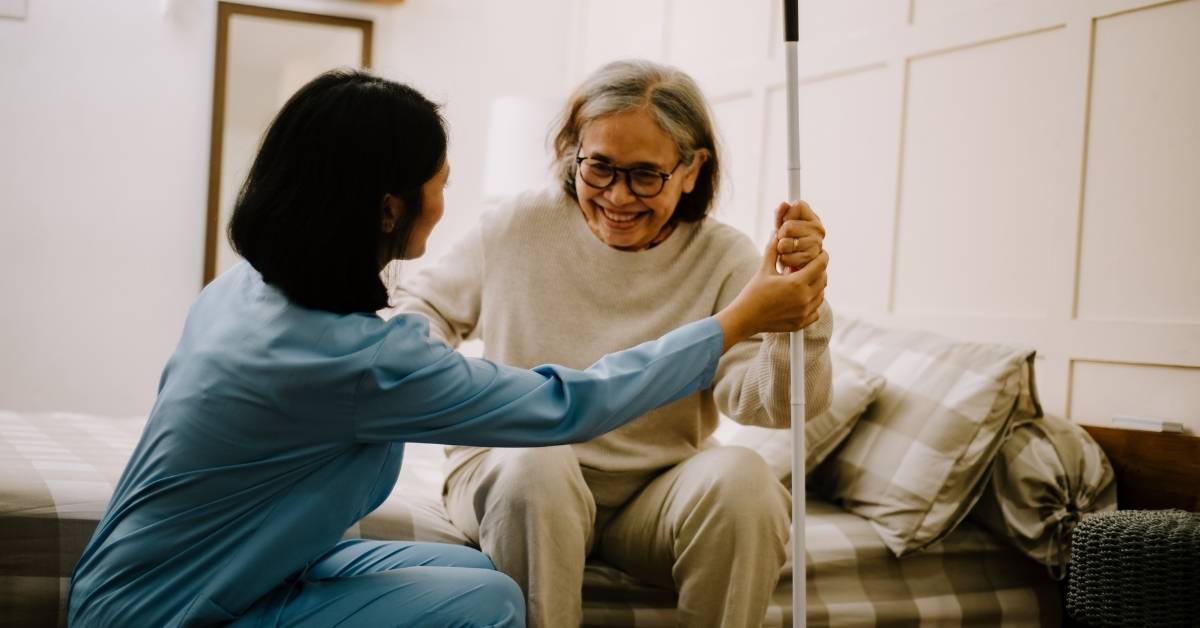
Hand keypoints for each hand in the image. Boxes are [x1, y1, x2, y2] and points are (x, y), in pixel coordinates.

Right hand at [714, 236, 828, 351]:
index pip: (820, 265)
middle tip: (810, 266)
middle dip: (819, 270)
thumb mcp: (764, 269)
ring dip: (816, 286)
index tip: (820, 252)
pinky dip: (812, 303)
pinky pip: (816, 311)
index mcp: (796, 283)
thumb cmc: (753, 293)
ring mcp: (803, 313)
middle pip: (823, 279)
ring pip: (821, 295)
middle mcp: (804, 299)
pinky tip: (801, 298)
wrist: (745, 318)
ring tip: (804, 281)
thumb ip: (773, 250)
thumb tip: (776, 233)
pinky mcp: (801, 323)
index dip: (822, 256)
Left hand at [773, 200, 824, 272]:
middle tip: (785, 240)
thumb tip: (784, 204)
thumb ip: (781, 214)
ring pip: (785, 243)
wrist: (792, 268)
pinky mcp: (811, 260)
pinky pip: (787, 257)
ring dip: (781, 249)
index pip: (798, 205)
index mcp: (812, 218)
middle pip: (788, 226)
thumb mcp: (780, 226)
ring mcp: (817, 244)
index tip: (785, 224)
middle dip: (780, 235)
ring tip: (787, 251)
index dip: (786, 215)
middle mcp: (819, 229)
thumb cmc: (787, 244)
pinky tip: (790, 259)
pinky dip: (783, 259)